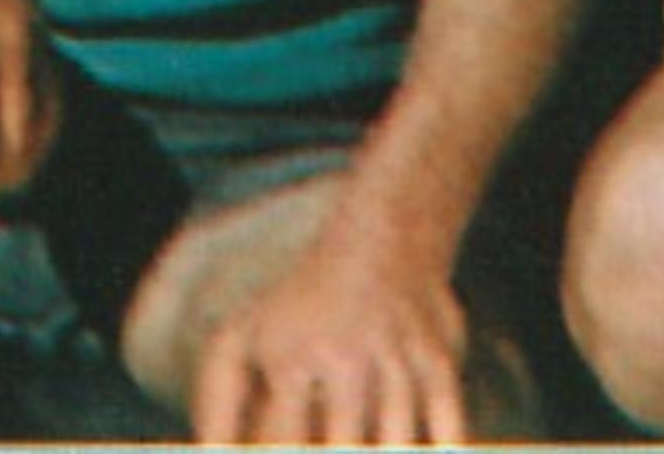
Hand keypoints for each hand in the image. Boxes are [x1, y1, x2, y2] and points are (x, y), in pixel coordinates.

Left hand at [188, 202, 480, 447]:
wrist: (388, 232)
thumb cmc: (302, 306)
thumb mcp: (244, 338)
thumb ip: (215, 410)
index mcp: (291, 355)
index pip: (282, 444)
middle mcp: (345, 355)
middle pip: (343, 445)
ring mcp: (396, 355)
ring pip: (397, 439)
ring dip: (389, 453)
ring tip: (368, 453)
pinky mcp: (439, 355)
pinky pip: (448, 419)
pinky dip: (444, 446)